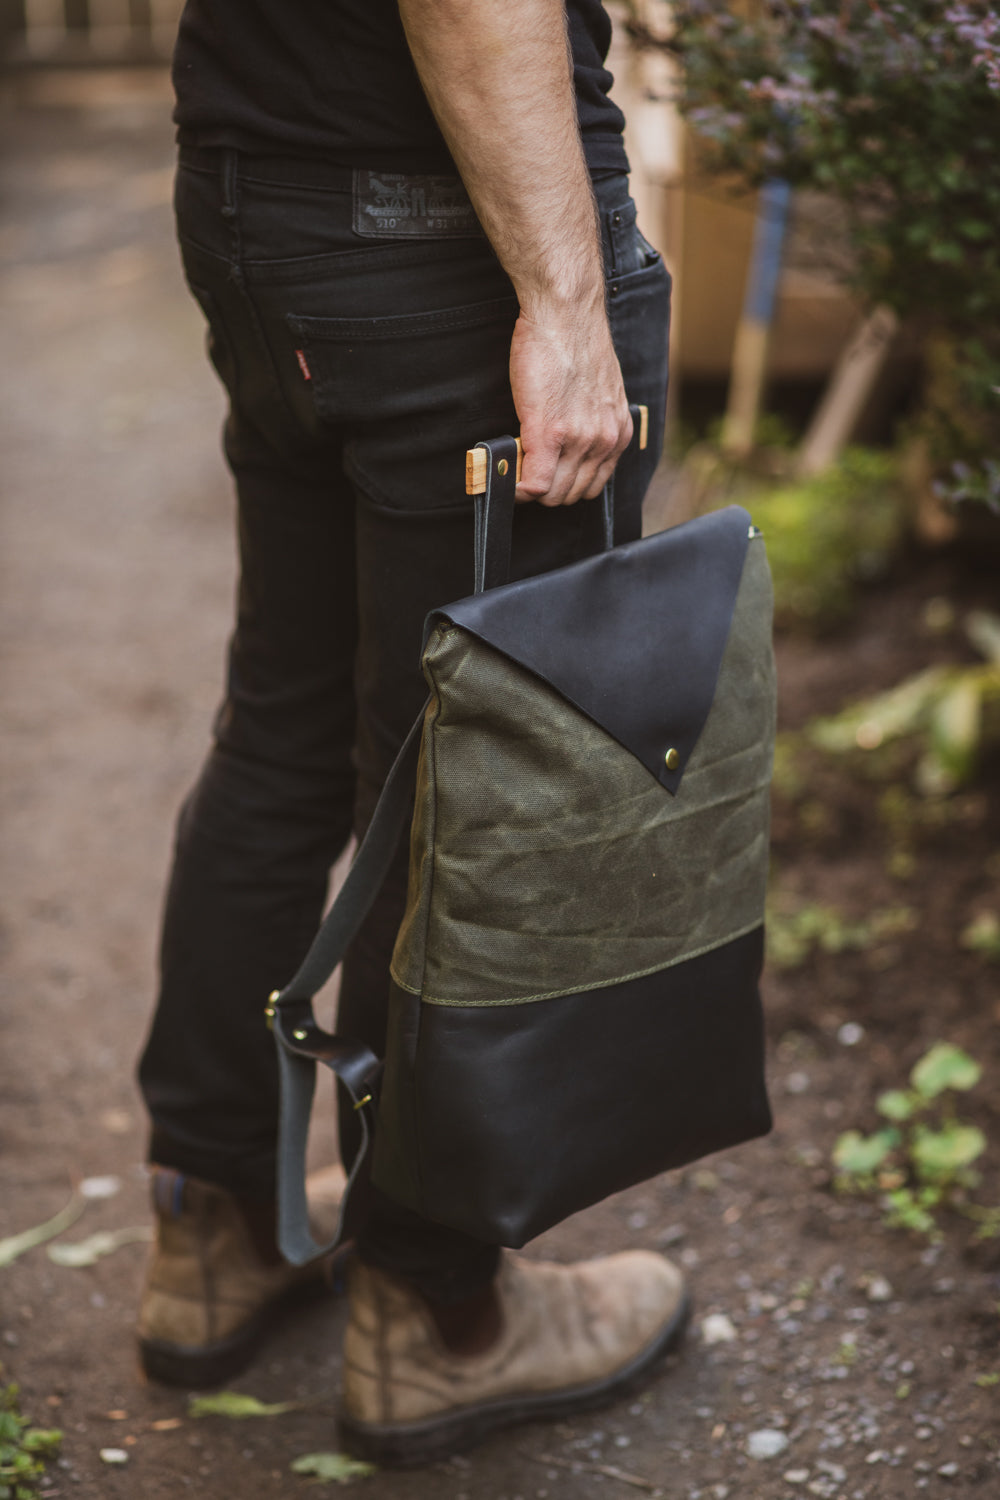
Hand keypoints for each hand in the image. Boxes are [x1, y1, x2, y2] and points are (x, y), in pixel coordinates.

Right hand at [510, 300, 632, 505]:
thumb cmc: (575, 345)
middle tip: (524, 473)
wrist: (565, 314)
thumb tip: (567, 448)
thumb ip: (590, 425)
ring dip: (530, 488)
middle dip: (545, 490)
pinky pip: (535, 483)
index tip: (543, 478)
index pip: (590, 486)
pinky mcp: (550, 433)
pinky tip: (507, 470)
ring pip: (552, 494)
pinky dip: (518, 485)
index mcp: (616, 434)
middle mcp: (603, 442)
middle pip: (571, 495)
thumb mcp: (598, 394)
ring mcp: (579, 440)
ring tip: (516, 468)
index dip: (562, 486)